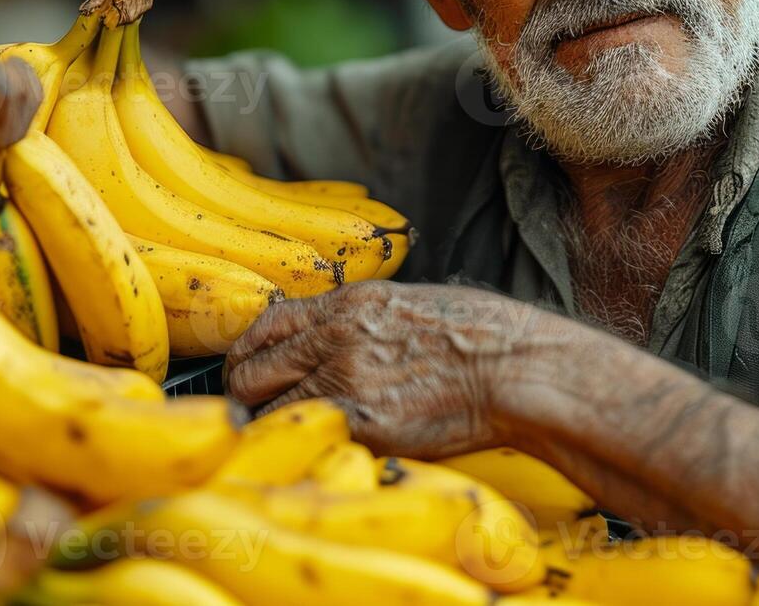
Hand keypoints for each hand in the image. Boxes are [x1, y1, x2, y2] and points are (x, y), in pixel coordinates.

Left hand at [224, 281, 560, 458]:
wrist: (514, 365)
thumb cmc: (481, 336)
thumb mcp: (412, 305)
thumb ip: (365, 320)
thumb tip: (339, 339)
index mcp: (349, 305)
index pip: (267, 324)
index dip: (247, 351)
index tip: (244, 369)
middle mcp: (336, 338)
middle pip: (253, 369)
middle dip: (244, 393)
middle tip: (250, 412)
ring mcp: (344, 380)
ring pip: (267, 409)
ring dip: (265, 427)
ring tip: (277, 440)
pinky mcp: (360, 423)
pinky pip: (306, 439)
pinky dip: (300, 449)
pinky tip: (309, 454)